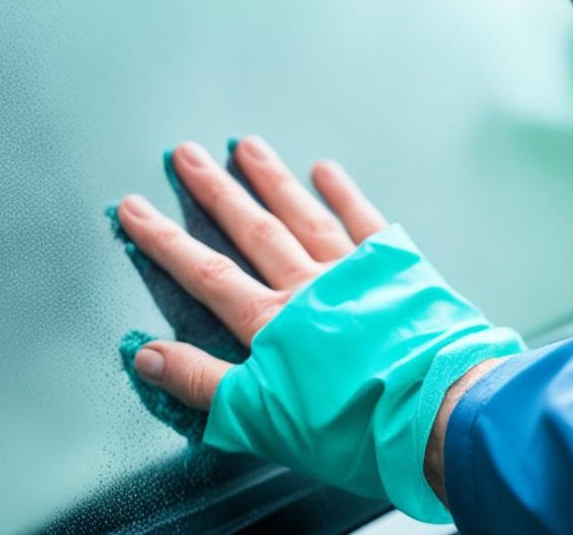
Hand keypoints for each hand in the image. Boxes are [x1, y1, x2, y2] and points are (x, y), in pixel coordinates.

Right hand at [117, 135, 386, 408]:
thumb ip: (201, 383)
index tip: (134, 209)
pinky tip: (326, 171)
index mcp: (272, 324)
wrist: (437, 412)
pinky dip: (344, 194)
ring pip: (303, 215)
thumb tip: (145, 354)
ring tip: (247, 147)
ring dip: (272, 180)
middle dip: (214, 192)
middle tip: (185, 154)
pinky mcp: (399, 273)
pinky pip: (366, 222)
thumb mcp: (261, 418)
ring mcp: (355, 274)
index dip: (164, 241)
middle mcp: (308, 287)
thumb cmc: (353, 426)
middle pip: (252, 230)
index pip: (206, 275)